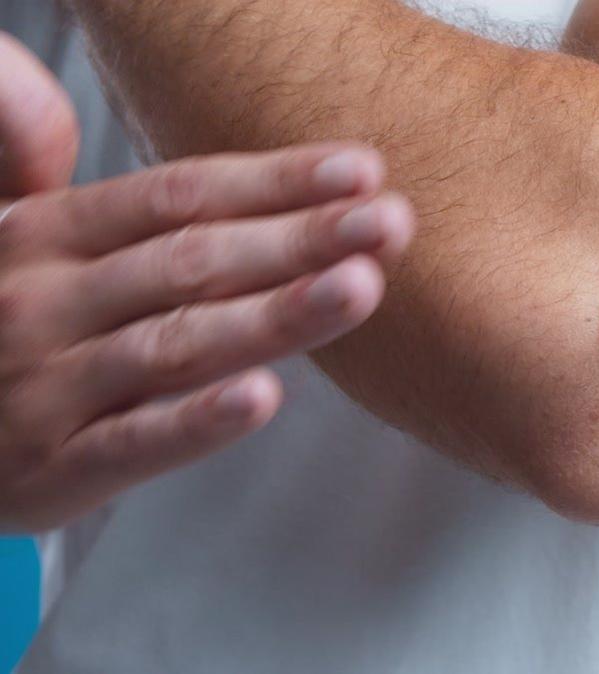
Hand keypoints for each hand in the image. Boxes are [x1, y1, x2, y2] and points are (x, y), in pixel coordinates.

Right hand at [0, 34, 414, 532]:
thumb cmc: (13, 334)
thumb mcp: (38, 249)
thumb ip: (123, 211)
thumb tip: (230, 164)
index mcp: (48, 235)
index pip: (179, 195)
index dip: (275, 182)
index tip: (360, 172)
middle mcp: (43, 300)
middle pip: (192, 260)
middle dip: (300, 238)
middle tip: (388, 223)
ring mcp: (43, 387)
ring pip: (176, 344)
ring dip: (274, 315)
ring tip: (359, 288)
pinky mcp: (52, 469)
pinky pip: (134, 443)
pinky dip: (197, 422)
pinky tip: (264, 398)